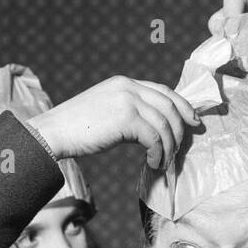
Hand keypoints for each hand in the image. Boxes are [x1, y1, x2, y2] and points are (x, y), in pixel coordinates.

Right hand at [28, 76, 199, 168]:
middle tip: (178, 152)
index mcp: (124, 83)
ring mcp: (127, 100)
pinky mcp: (126, 118)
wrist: (53, 133)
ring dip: (168, 148)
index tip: (193, 122)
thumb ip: (129, 113)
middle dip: (179, 131)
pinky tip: (152, 163)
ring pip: (164, 124)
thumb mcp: (106, 113)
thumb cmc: (77, 130)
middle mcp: (128, 87)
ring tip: (162, 163)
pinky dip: (158, 153)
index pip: (163, 91)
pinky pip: (155, 137)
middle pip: (169, 106)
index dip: (182, 106)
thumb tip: (153, 131)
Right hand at [208, 0, 247, 74]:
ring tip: (240, 69)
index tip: (235, 34)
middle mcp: (246, 16)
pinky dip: (230, 71)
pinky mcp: (241, 60)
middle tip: (235, 55)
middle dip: (223, 39)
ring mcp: (242, 39)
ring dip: (225, 57)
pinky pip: (226, 63)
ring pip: (219, 44)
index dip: (231, 12)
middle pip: (219, 21)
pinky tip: (240, 78)